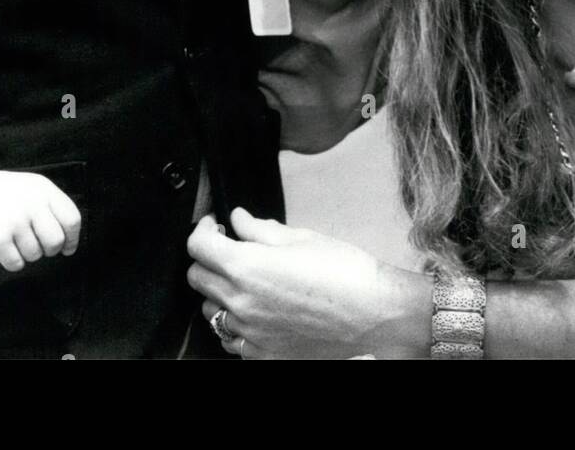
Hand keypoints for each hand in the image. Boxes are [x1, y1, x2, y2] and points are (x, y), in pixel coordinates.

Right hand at [0, 159, 80, 272]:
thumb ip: (53, 209)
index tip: (67, 248)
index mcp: (45, 191)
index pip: (72, 220)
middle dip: (49, 250)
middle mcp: (33, 205)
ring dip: (26, 254)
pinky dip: (12, 262)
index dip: (72, 239)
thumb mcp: (34, 188)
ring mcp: (15, 222)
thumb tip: (68, 243)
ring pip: (35, 255)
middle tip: (37, 246)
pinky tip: (4, 249)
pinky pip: (16, 263)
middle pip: (55, 242)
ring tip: (14, 241)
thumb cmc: (6, 193)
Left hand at [186, 208, 429, 359]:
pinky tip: (255, 312)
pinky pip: (231, 340)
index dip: (202, 229)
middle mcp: (241, 302)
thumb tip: (239, 220)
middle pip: (198, 278)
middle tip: (228, 248)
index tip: (213, 225)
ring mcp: (250, 333)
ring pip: (210, 311)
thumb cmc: (346, 273)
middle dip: (208, 257)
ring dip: (218, 292)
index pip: (199, 246)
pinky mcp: (262, 355)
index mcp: (248, 267)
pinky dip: (235, 324)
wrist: (376, 316)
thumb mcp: (303, 238)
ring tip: (244, 281)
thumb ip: (261, 229)